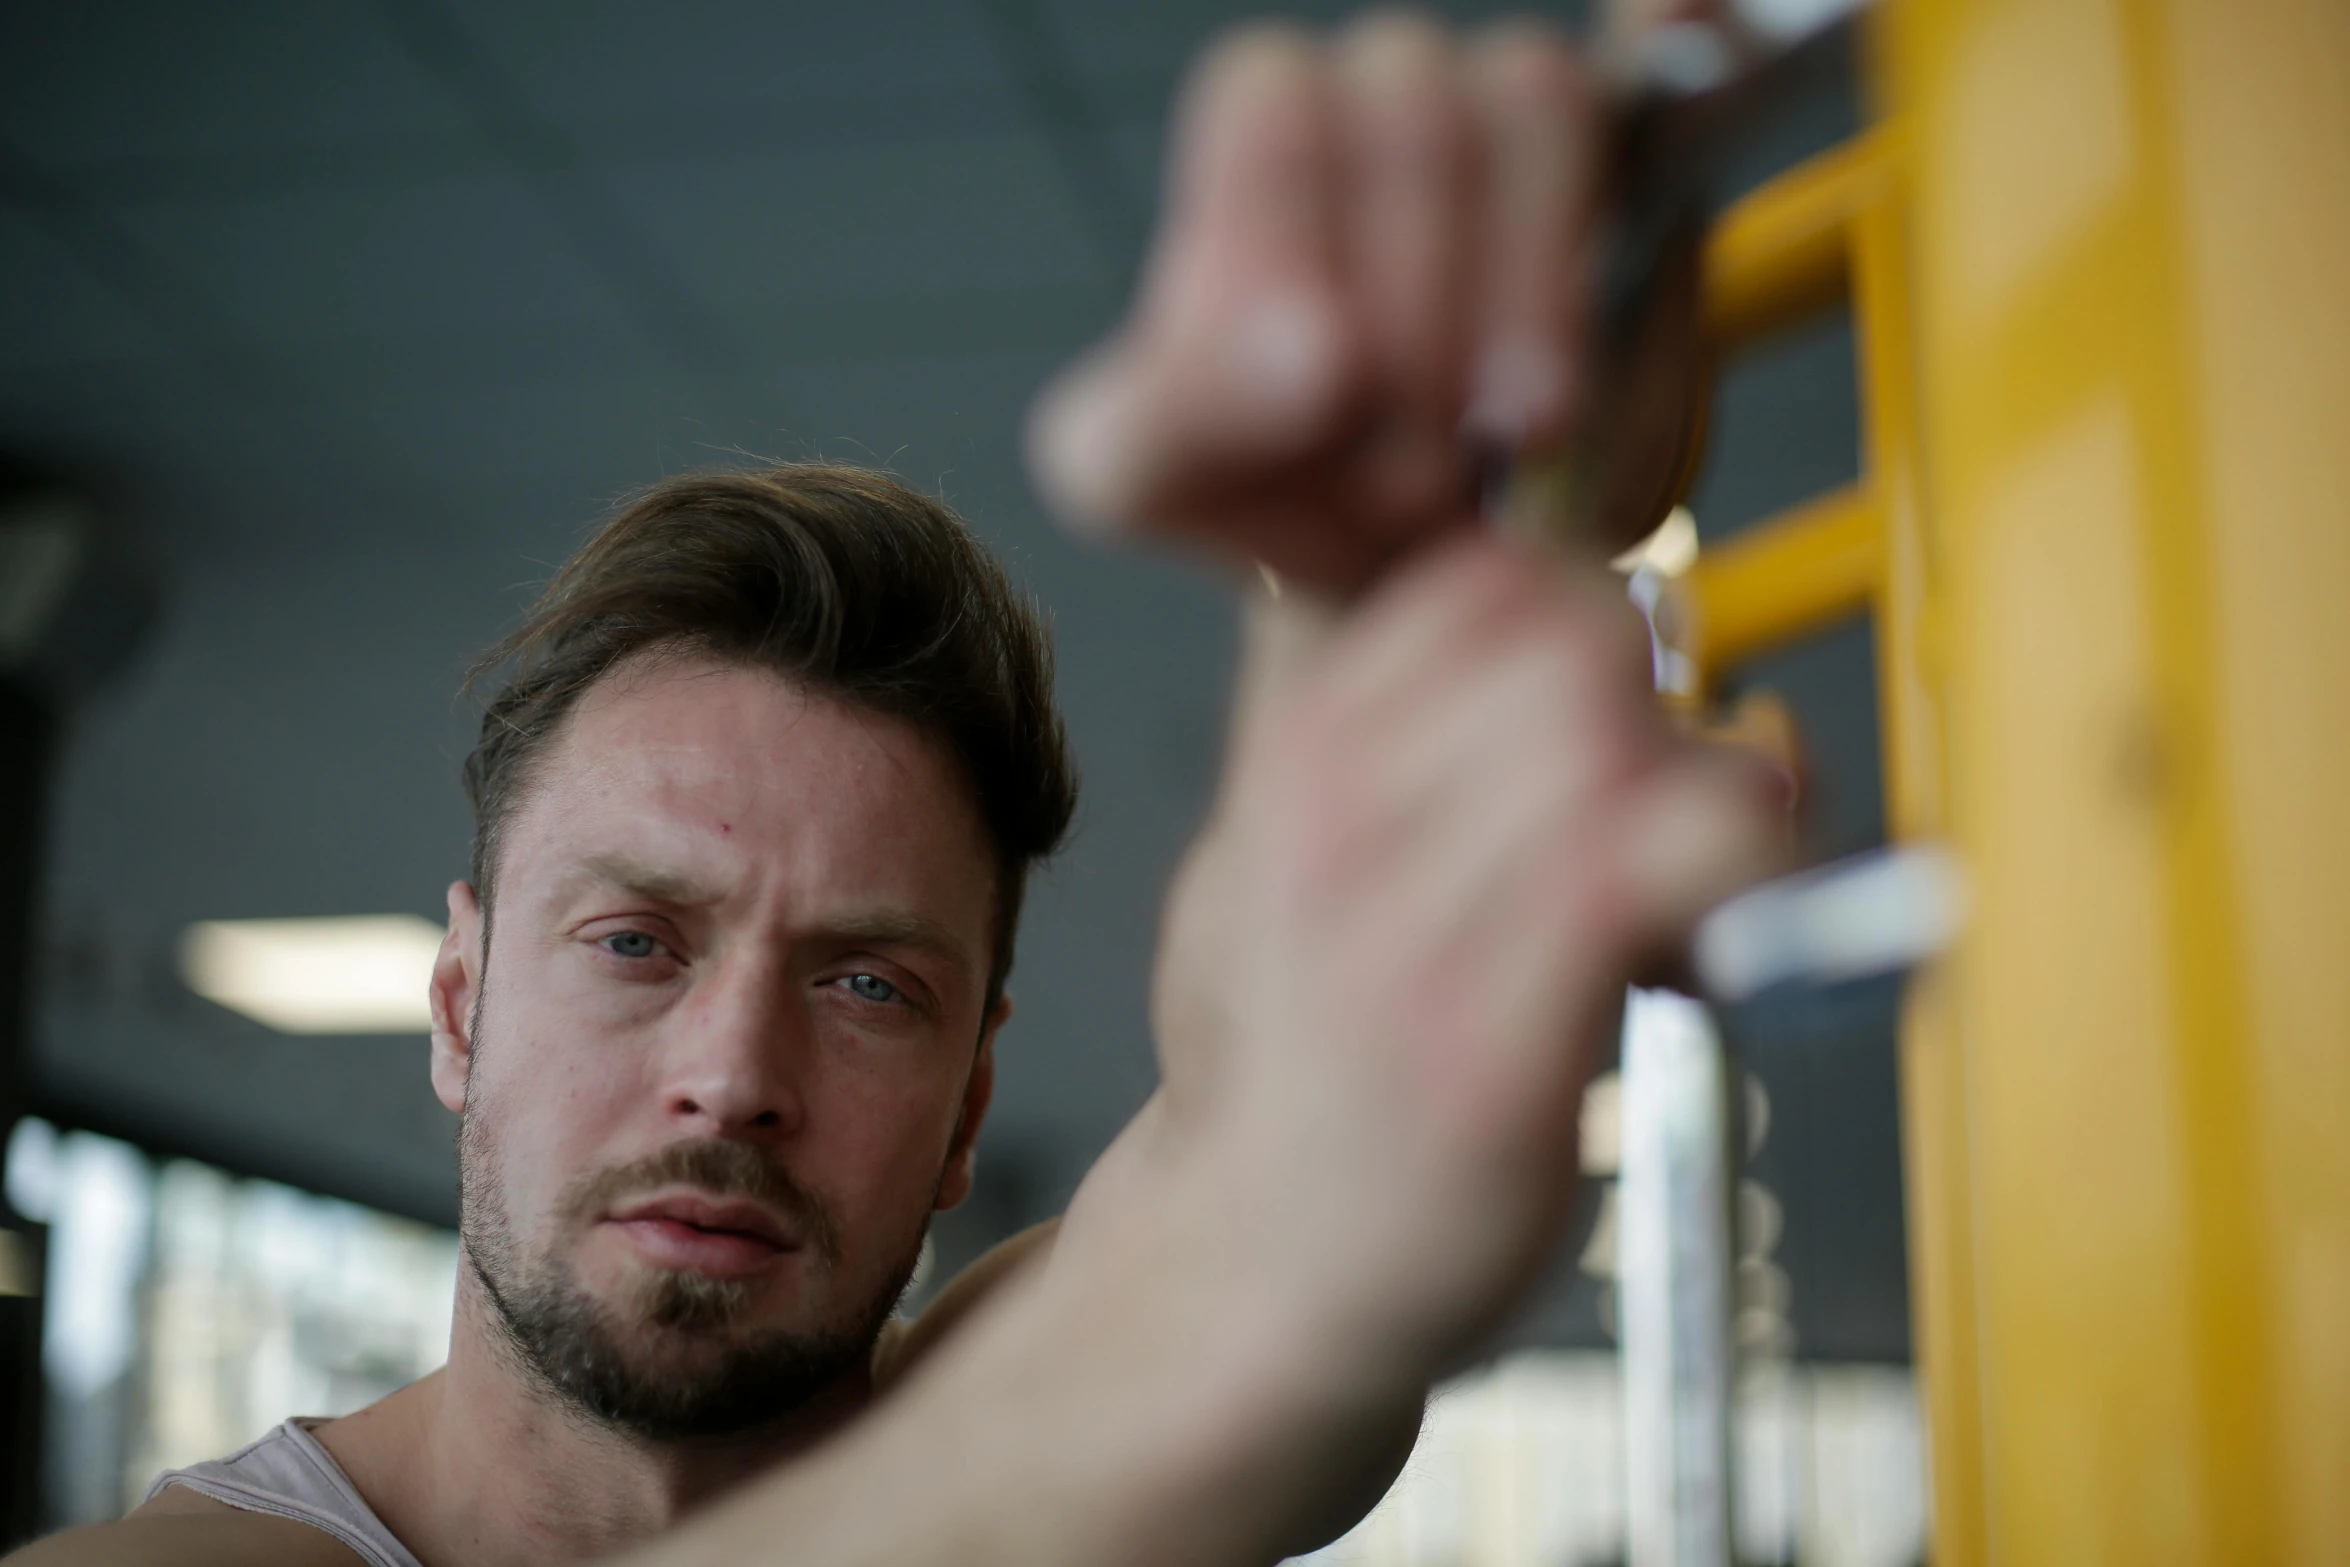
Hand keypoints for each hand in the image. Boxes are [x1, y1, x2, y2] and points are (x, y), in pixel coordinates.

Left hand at [1027, 16, 1614, 597]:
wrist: (1425, 564)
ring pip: (1529, 111)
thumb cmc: (1287, 487)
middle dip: (1414, 327)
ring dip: (1524, 299)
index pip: (1277, 104)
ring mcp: (1519, 113)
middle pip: (1409, 119)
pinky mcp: (1644, 150)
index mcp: (1261, 139)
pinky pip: (1665, 47)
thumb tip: (1311, 356)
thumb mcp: (1156, 478)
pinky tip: (1625, 214)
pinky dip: (1666, 57)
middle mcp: (1385, 93)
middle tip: (1413, 467)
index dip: (1298, 241)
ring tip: (1515, 431)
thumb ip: (1178, 414)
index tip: (1326, 389)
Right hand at [1157, 537, 1784, 1372]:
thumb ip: (1344, 720)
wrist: (1253, 1272)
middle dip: (1656, 706)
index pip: (1488, 572)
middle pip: (1572, 628)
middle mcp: (1335, 812)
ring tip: (1671, 899)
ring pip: (1627, 727)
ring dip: (1701, 797)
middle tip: (1649, 813)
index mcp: (1296, 753)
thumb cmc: (1289, 1069)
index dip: (1589, 618)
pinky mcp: (1492, 1028)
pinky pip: (1672, 851)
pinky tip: (1708, 947)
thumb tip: (1455, 579)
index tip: (1607, 713)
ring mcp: (1405, 918)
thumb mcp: (1262, 857)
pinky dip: (1740, 867)